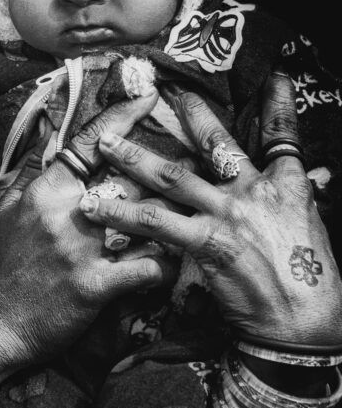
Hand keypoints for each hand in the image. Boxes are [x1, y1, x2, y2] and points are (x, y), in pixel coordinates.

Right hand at [0, 91, 177, 384]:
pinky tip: (182, 260)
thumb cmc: (1, 266)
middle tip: (196, 156)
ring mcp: (83, 249)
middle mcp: (67, 213)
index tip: (148, 99)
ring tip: (204, 204)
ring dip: (175, 213)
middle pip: (129, 178)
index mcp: (46, 191)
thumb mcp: (5, 210)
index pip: (89, 143)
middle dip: (165, 167)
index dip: (121, 118)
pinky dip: (167, 263)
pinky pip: (146, 267)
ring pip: (146, 219)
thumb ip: (30, 171)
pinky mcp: (96, 285)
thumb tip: (42, 130)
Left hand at [77, 71, 341, 348]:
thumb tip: (310, 175)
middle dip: (193, 118)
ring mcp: (227, 216)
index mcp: (287, 186)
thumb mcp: (312, 230)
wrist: (302, 328)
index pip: (284, 136)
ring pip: (173, 178)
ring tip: (103, 145)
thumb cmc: (312, 286)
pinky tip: (95, 207)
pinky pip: (155, 223)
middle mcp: (255, 192)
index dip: (281, 106)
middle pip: (218, 146)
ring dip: (134, 159)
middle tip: (166, 96)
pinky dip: (122, 214)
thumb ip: (299, 198)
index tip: (276, 79)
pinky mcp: (205, 243)